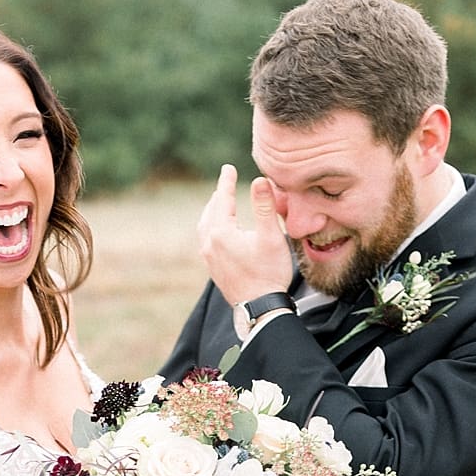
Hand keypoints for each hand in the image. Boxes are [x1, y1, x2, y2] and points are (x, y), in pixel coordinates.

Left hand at [198, 164, 292, 305]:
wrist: (260, 308)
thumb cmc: (269, 273)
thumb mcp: (270, 237)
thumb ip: (264, 207)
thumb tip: (259, 179)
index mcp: (221, 233)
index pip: (223, 199)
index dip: (227, 182)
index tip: (228, 168)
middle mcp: (209, 244)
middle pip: (211, 212)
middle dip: (219, 196)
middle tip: (226, 182)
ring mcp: (209, 258)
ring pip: (205, 226)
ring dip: (213, 212)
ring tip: (220, 203)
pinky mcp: (213, 269)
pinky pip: (206, 240)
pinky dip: (212, 227)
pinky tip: (219, 231)